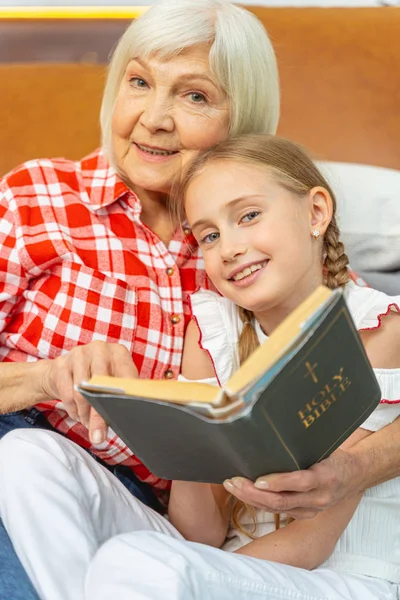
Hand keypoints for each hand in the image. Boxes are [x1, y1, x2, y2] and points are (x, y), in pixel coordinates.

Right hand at [40, 341, 137, 443]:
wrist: (63, 370)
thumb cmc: (95, 380)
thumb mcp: (112, 383)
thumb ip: (121, 396)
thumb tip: (129, 421)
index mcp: (119, 353)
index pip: (126, 378)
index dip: (124, 400)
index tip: (123, 419)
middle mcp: (101, 349)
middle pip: (101, 387)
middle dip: (99, 416)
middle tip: (98, 437)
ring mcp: (80, 354)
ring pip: (82, 393)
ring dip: (85, 415)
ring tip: (88, 423)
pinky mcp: (62, 363)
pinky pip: (67, 395)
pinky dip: (73, 410)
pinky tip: (78, 414)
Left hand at [223, 449, 360, 518]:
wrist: (354, 476)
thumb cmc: (334, 456)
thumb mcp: (323, 448)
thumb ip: (301, 448)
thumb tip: (271, 432)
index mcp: (325, 477)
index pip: (300, 482)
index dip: (278, 482)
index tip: (258, 480)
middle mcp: (319, 498)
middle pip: (282, 501)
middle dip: (254, 493)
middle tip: (234, 481)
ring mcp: (311, 510)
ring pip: (277, 508)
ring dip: (251, 499)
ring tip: (232, 486)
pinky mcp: (304, 515)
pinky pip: (278, 511)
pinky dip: (258, 502)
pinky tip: (244, 493)